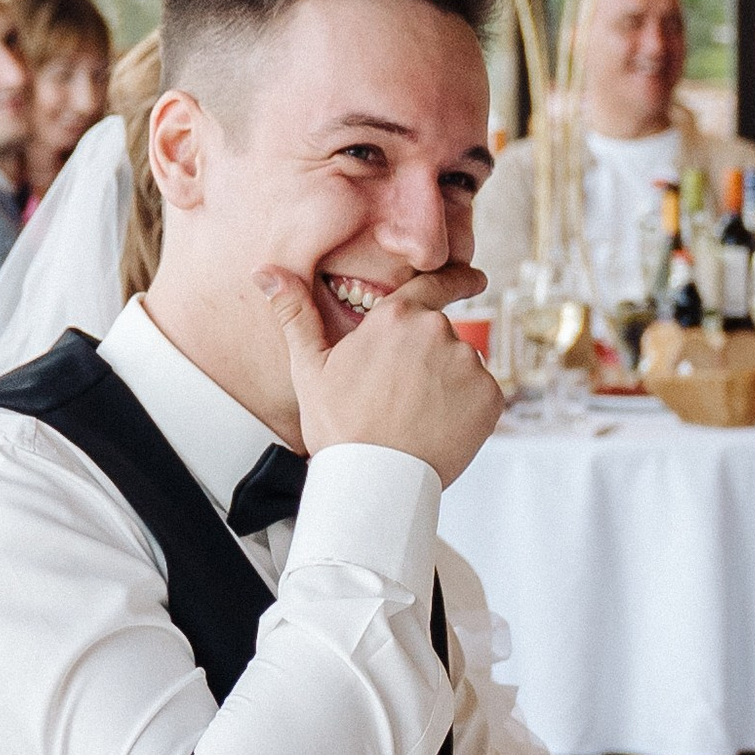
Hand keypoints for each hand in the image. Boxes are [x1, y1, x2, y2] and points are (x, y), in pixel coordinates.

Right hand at [263, 265, 499, 485]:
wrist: (374, 482)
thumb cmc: (339, 428)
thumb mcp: (309, 368)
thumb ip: (295, 314)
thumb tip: (265, 273)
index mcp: (397, 318)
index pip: (435, 284)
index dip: (457, 280)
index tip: (475, 278)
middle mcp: (437, 332)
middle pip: (442, 337)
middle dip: (429, 360)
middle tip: (402, 398)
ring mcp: (468, 364)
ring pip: (463, 367)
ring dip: (448, 385)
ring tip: (416, 418)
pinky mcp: (489, 397)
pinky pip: (482, 395)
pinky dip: (468, 410)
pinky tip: (438, 428)